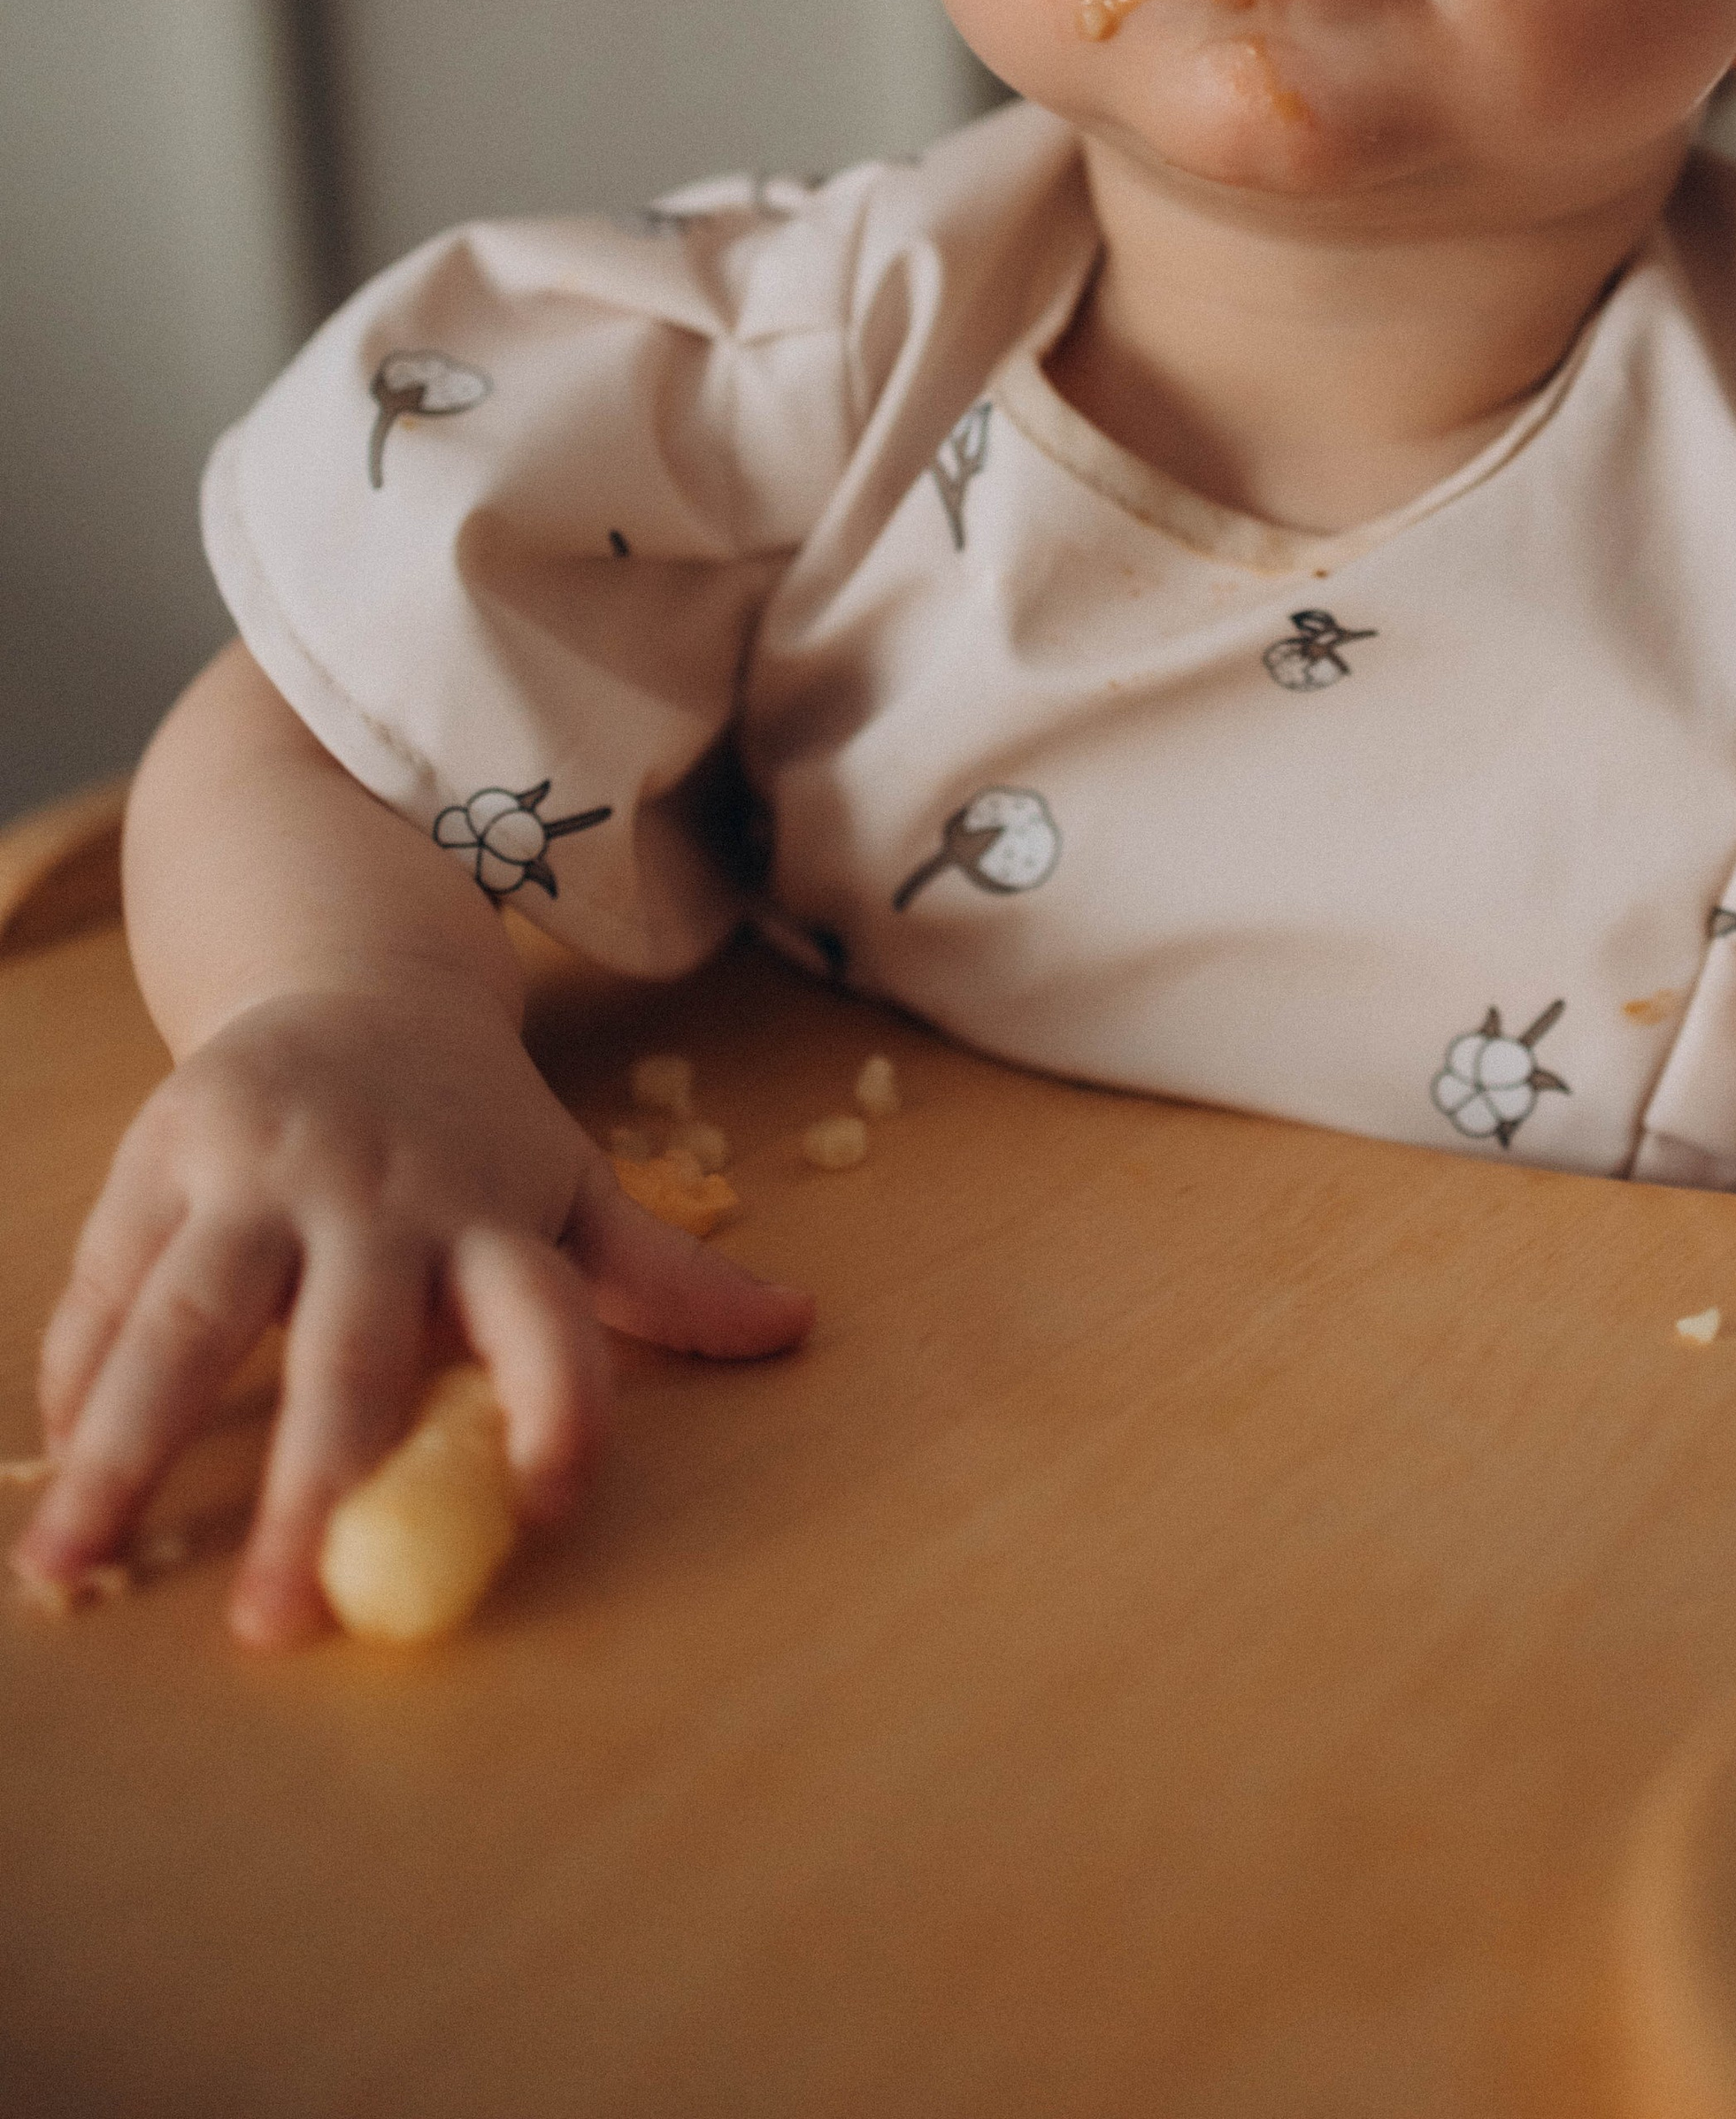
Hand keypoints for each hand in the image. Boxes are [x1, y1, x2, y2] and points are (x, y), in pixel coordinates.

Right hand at [12, 982, 811, 1644]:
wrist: (358, 974)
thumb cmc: (475, 1127)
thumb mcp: (576, 1183)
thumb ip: (666, 1275)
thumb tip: (795, 1329)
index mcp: (494, 1213)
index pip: (547, 1315)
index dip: (560, 1401)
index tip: (549, 1504)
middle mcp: (380, 1195)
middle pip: (349, 1352)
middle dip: (312, 1489)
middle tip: (275, 1627)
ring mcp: (265, 1171)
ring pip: (191, 1317)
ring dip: (125, 1446)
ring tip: (69, 1568)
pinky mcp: (167, 1151)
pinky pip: (113, 1276)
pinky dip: (76, 1372)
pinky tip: (54, 1465)